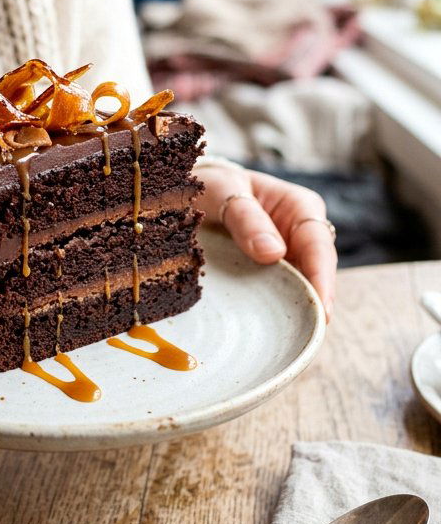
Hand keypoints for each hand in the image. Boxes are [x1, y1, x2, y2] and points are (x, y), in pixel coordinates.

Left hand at [194, 162, 336, 320]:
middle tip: (308, 334)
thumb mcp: (226, 191)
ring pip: (301, 287)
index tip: (322, 308)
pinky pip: (281, 292)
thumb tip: (274, 253)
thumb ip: (247, 218)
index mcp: (300, 207)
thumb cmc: (217, 184)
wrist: (200, 190)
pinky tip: (271, 330)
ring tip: (293, 338)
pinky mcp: (273, 272)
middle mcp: (301, 234)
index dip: (323, 279)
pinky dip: (278, 308)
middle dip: (314, 303)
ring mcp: (289, 255)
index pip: (319, 246)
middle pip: (316, 273)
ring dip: (296, 309)